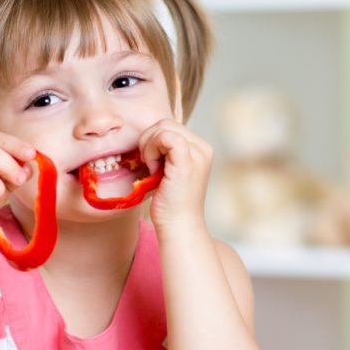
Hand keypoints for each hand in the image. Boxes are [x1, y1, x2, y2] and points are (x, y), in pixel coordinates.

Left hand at [137, 119, 212, 234]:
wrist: (178, 227)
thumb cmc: (169, 204)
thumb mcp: (167, 170)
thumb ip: (163, 152)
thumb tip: (146, 135)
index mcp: (200, 149)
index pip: (170, 126)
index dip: (153, 139)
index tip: (150, 162)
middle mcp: (203, 148)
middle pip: (165, 122)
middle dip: (148, 140)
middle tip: (148, 165)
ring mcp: (198, 154)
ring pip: (163, 127)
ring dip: (148, 145)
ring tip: (152, 168)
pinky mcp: (188, 161)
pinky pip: (166, 136)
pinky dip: (152, 148)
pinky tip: (153, 168)